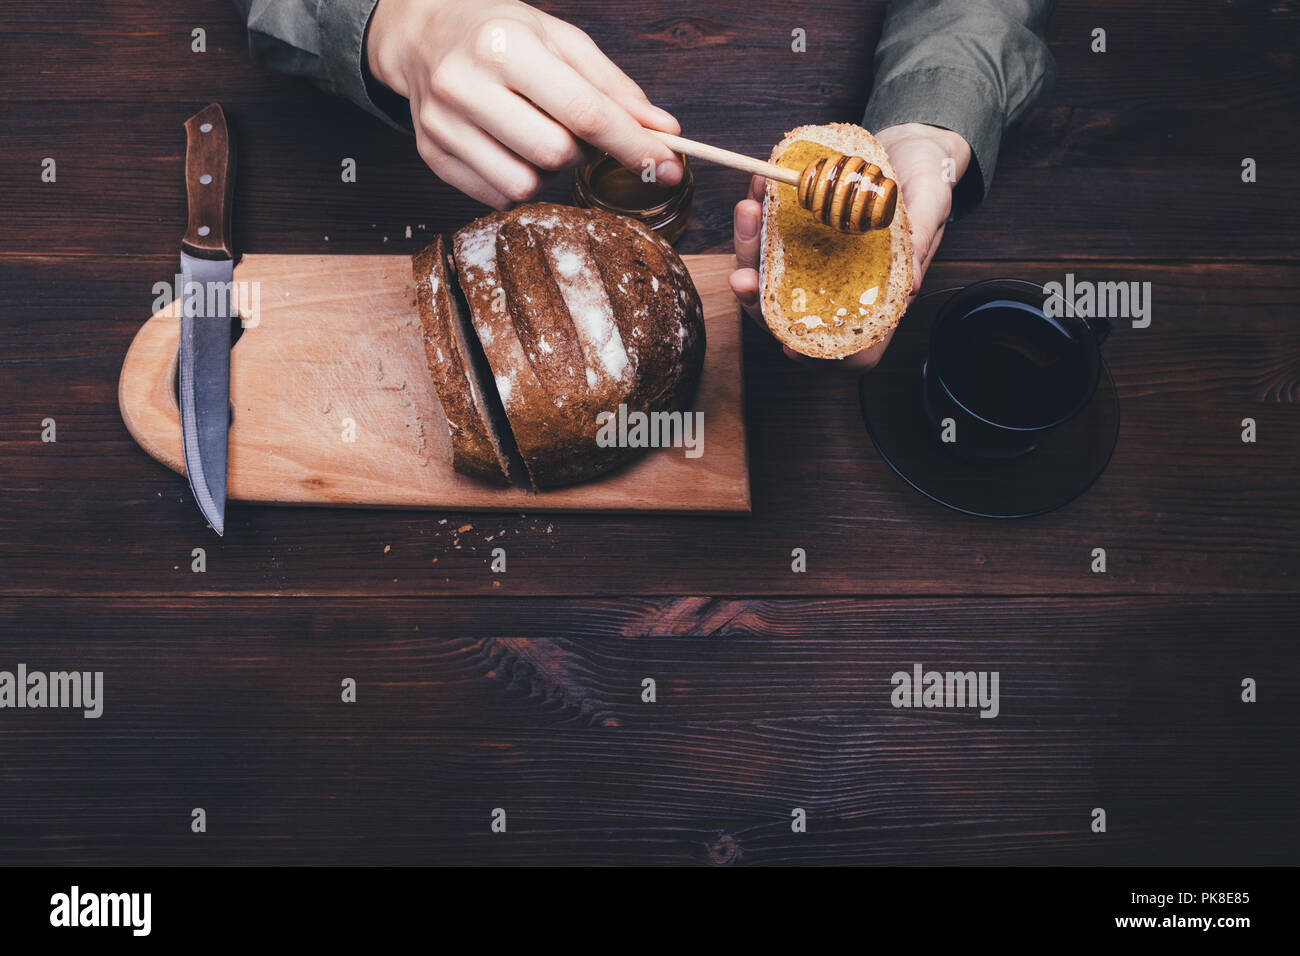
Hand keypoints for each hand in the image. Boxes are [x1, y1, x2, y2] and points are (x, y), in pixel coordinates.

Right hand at [367, 0, 683, 207]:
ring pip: (525, 184)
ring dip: (546, 170)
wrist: (422, 34)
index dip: (633, 145)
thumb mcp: (560, 40)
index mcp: (504, 45)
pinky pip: (496, 196)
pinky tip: (507, 147)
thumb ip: (613, 88)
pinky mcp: (431, 155)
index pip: (584, 112)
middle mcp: (465, 84)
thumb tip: (663, 130)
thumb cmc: (499, 33)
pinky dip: (516, 180)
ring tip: (533, 133)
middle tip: (568, 126)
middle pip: (555, 154)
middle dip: (579, 150)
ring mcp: (442, 124)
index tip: (668, 165)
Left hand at [730, 123, 971, 370]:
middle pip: (791, 313)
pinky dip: (758, 215)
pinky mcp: (799, 232)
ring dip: (749, 248)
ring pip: (769, 274)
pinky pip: (768, 234)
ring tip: (748, 209)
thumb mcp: (932, 204)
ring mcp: (815, 260)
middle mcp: (840, 285)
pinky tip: (757, 188)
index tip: (791, 349)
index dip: (820, 355)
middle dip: (760, 298)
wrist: (910, 144)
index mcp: (879, 294)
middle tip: (743, 277)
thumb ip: (921, 242)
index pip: (849, 346)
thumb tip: (911, 285)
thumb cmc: (927, 178)